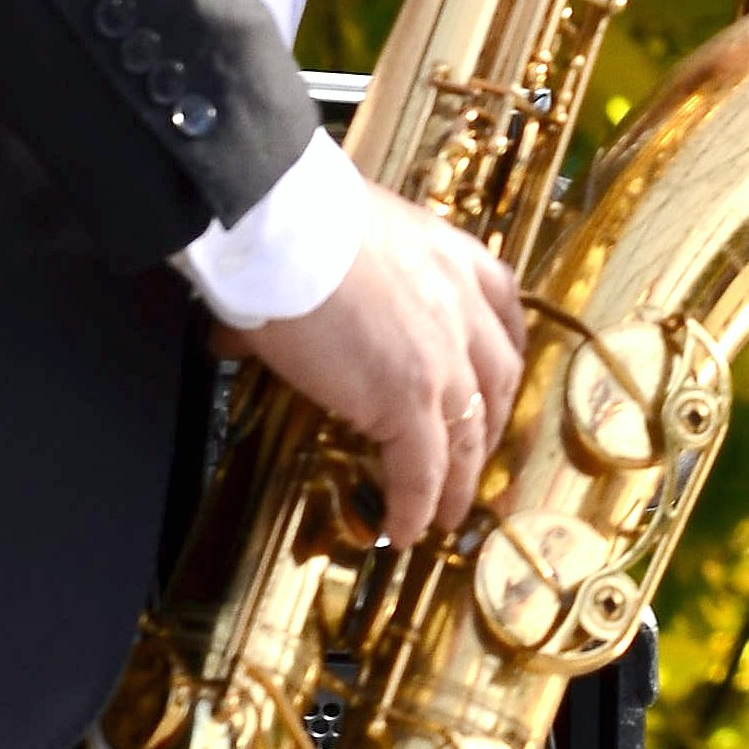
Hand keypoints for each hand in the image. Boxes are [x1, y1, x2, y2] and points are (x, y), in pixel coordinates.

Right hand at [234, 181, 526, 544]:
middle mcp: (464, 308)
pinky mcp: (409, 402)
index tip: (496, 381)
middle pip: (496, 380)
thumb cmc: (298, 220)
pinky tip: (405, 528)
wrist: (288, 227)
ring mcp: (444, 360)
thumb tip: (245, 326)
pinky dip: (417, 505)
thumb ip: (326, 283)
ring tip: (448, 513)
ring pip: (468, 435)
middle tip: (473, 456)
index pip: (503, 309)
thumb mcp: (340, 237)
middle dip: (488, 424)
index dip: (501, 353)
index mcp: (455, 256)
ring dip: (460, 480)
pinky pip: (423, 469)